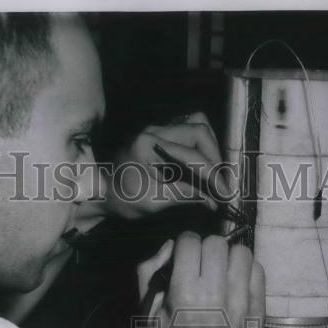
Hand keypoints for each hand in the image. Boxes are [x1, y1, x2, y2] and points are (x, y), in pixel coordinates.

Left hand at [104, 112, 230, 219]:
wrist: (102, 193)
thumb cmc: (122, 199)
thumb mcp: (153, 202)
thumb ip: (185, 196)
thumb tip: (214, 201)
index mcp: (150, 144)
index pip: (192, 154)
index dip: (213, 175)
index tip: (225, 193)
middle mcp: (156, 129)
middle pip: (199, 129)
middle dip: (215, 157)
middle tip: (221, 183)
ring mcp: (159, 130)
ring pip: (197, 126)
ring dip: (211, 149)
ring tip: (215, 174)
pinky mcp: (162, 136)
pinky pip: (189, 133)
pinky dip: (202, 149)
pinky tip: (204, 168)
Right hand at [136, 232, 264, 327]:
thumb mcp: (149, 313)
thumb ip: (149, 273)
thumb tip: (169, 246)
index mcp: (185, 293)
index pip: (189, 242)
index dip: (185, 244)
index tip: (185, 255)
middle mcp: (216, 293)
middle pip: (216, 243)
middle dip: (207, 249)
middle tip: (203, 264)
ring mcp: (242, 300)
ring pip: (241, 252)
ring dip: (229, 258)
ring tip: (222, 272)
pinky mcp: (259, 308)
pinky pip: (257, 270)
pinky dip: (247, 271)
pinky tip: (237, 283)